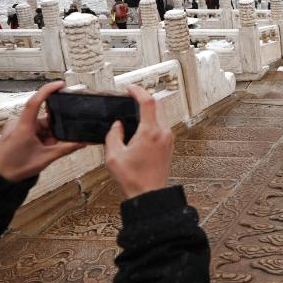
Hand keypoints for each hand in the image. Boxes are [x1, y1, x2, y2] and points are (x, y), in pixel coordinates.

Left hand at [0, 80, 85, 181]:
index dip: (48, 90)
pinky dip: (39, 137)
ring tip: (43, 150)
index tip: (60, 85)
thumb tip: (82, 142)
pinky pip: (32, 129)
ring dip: (46, 136)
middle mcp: (18, 123)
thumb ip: (66, 149)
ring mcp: (15, 126)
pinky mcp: (14, 130)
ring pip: (39, 125)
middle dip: (53, 131)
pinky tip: (38, 148)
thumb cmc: (16, 167)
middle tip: (53, 144)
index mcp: (24, 127)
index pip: (35, 101)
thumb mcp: (45, 158)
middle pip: (44, 119)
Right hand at [104, 84, 172, 199]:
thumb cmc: (133, 179)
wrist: (149, 195)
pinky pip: (162, 126)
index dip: (138, 91)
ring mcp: (168, 139)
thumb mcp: (114, 157)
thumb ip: (113, 135)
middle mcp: (163, 133)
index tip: (129, 88)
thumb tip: (117, 125)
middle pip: (158, 105)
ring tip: (133, 113)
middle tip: (131, 98)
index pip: (148, 102)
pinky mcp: (169, 145)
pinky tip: (141, 128)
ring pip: (161, 115)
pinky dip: (152, 121)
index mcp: (150, 132)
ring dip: (149, 110)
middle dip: (144, 98)